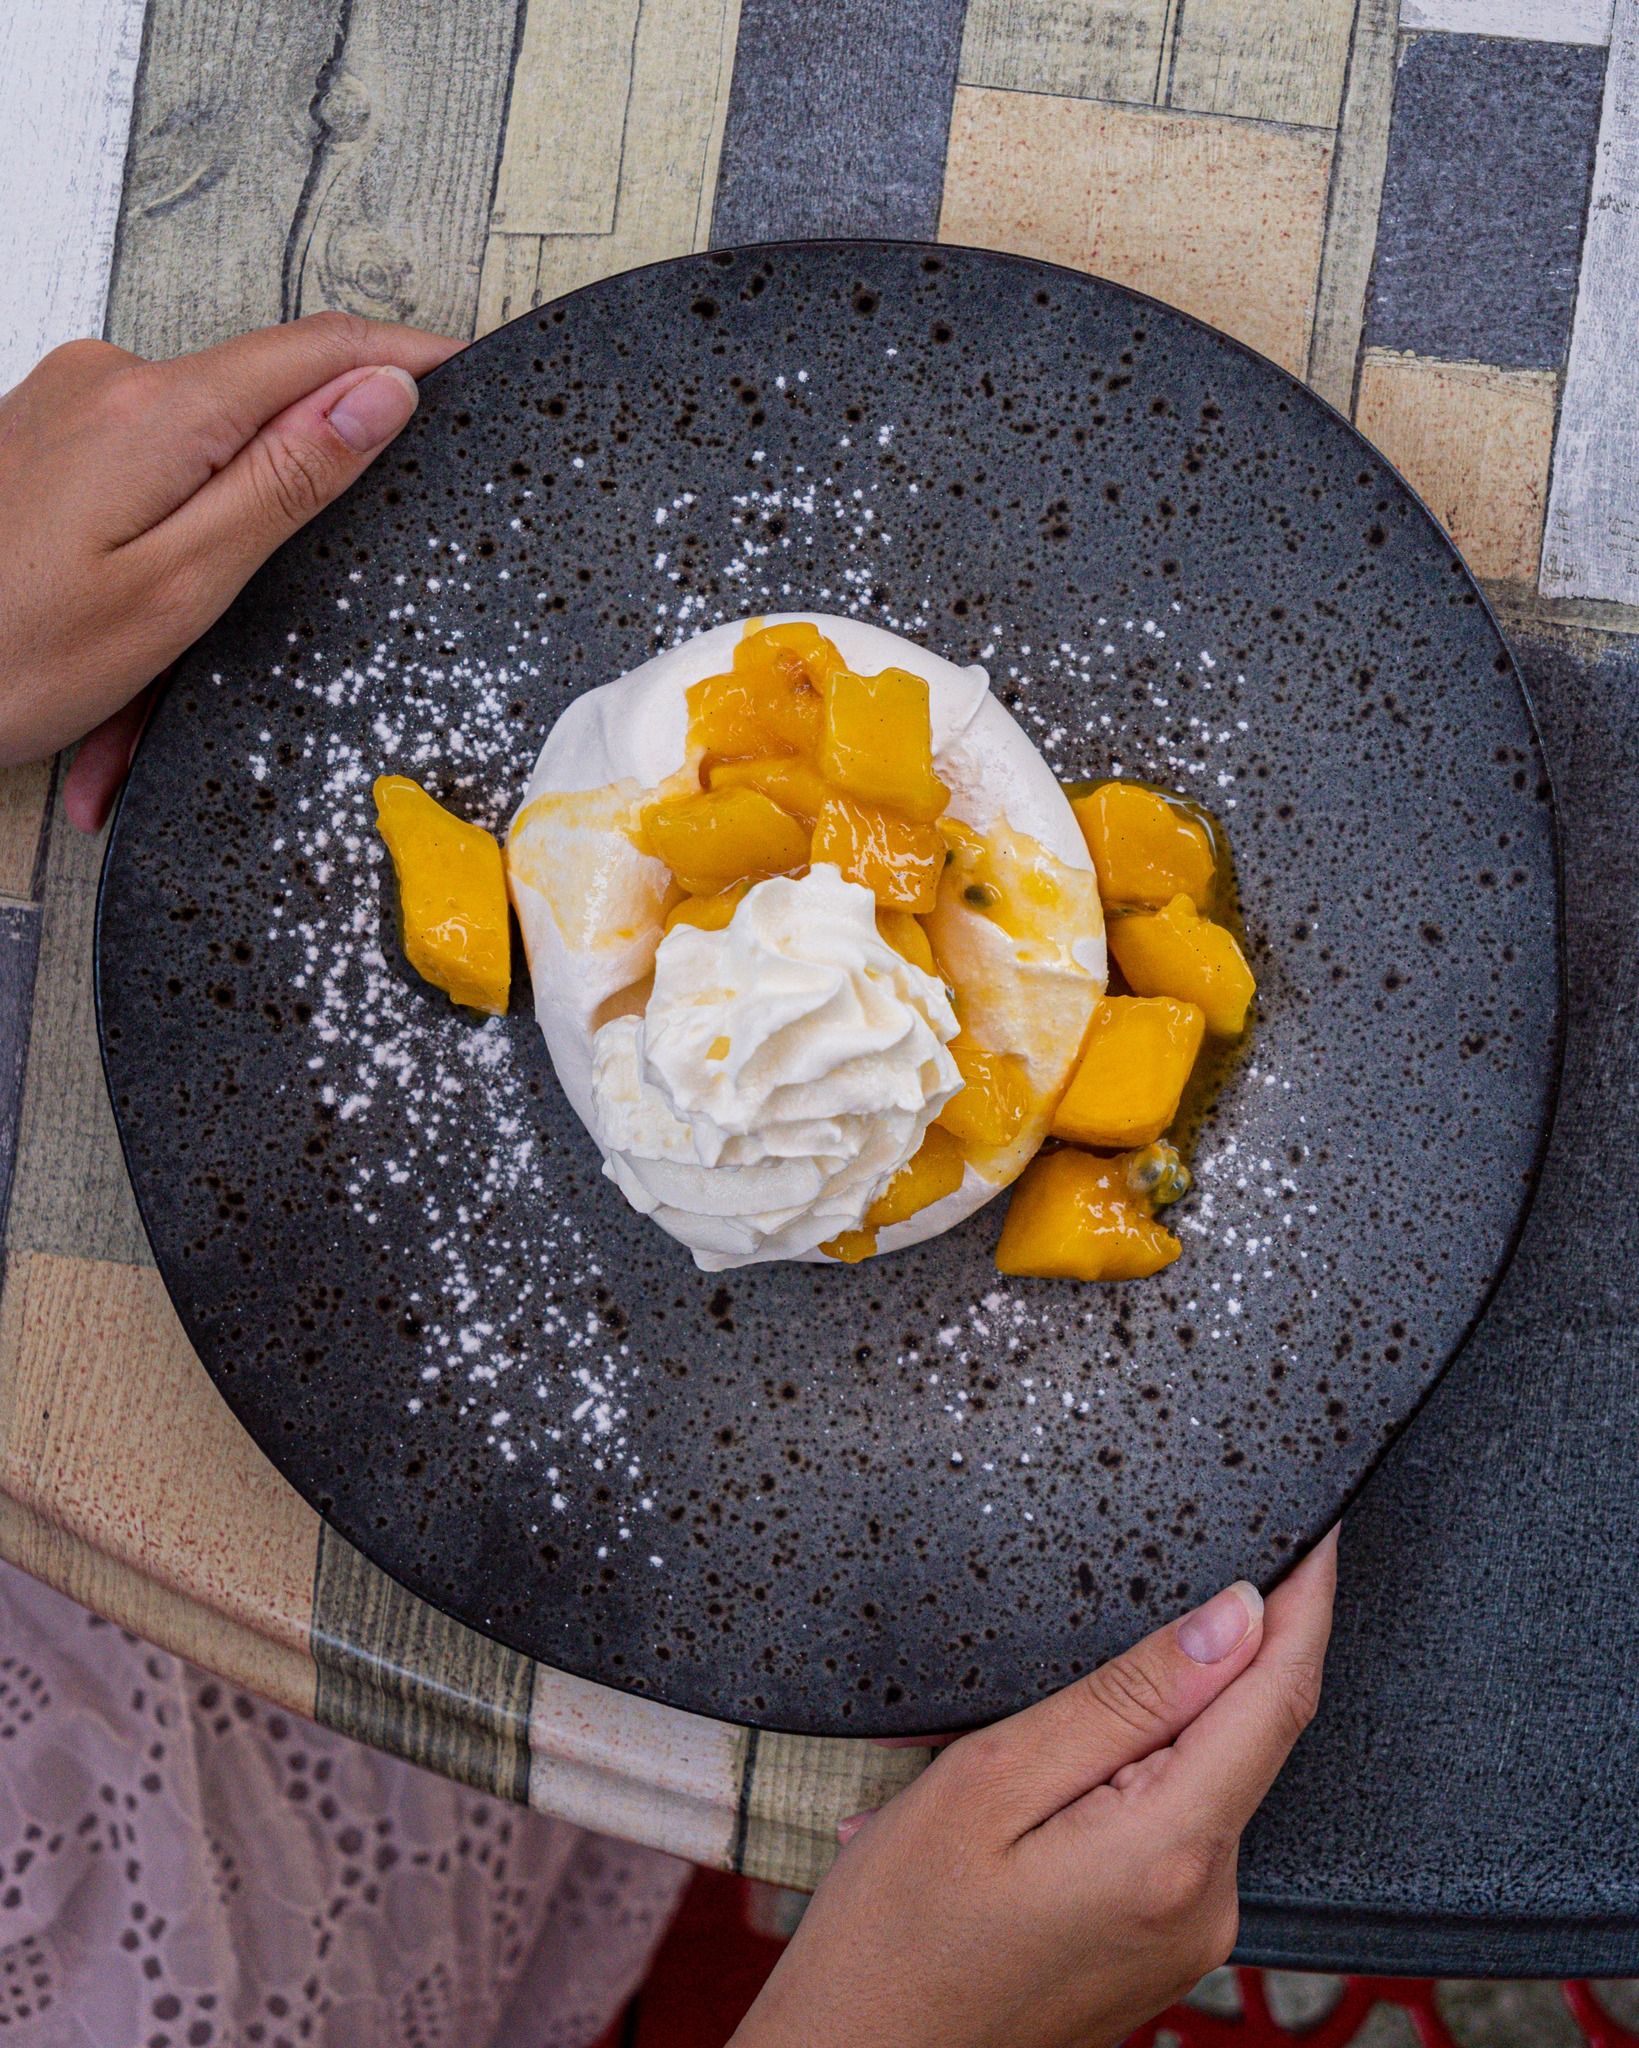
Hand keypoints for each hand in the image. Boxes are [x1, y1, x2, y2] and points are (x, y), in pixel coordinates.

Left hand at [0, 312, 461, 830]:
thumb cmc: (8, 654)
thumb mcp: (181, 588)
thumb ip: (286, 480)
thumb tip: (378, 392)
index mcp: (157, 414)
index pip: (319, 352)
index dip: (404, 354)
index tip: (467, 363)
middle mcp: (109, 386)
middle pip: (257, 423)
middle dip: (280, 530)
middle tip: (264, 634)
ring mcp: (70, 407)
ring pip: (194, 474)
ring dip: (198, 580)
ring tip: (135, 708)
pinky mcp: (48, 440)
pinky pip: (139, 496)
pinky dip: (147, 577)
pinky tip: (108, 675)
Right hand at [733, 1528, 1338, 2047]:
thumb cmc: (893, 1935)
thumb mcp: (989, 1781)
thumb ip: (1121, 1698)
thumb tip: (1233, 1620)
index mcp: (1168, 1854)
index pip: (1277, 1698)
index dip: (1306, 1601)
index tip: (1319, 1527)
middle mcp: (1204, 1904)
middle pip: (1250, 1736)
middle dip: (1233, 1649)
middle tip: (1193, 1560)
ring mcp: (1188, 1935)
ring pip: (1211, 1778)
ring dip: (1170, 1716)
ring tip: (1070, 1694)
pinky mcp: (1161, 1948)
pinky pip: (1179, 1828)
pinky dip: (1145, 1773)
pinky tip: (1064, 1768)